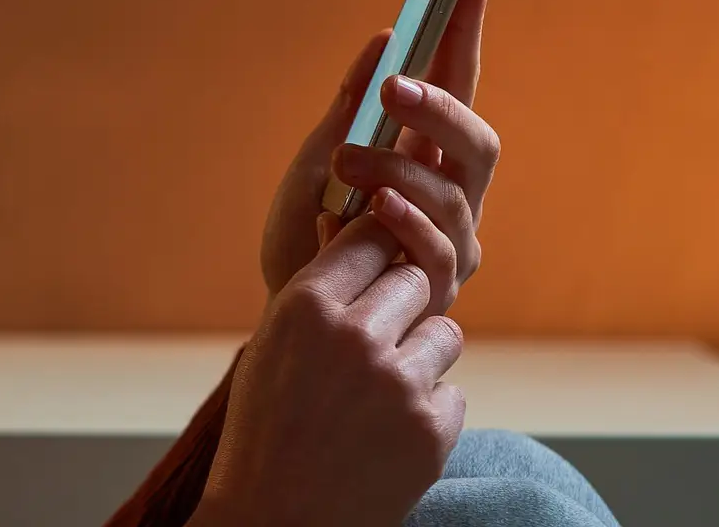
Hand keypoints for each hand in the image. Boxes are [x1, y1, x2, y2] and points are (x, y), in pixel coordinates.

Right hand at [201, 206, 467, 526]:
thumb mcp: (272, 345)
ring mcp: (398, 384)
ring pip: (445, 334)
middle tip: (377, 336)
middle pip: (414, 279)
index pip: (369, 237)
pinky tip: (389, 431)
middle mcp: (355, 335)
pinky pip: (453, 392)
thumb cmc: (265, 427)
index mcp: (305, 306)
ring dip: (423, 353)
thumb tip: (353, 221)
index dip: (378, 246)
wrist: (277, 519)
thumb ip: (319, 290)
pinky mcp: (432, 430)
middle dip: (402, 303)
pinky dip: (429, 408)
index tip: (379, 257)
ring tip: (382, 389)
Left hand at [260, 0, 497, 316]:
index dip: (465, 30)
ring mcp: (451, 241)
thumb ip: (348, 110)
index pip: (456, 82)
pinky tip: (376, 204)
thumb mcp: (314, 162)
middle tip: (392, 88)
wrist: (287, 316)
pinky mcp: (436, 287)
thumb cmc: (303, 239)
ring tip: (344, 163)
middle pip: (475, 139)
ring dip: (397, 166)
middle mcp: (451, 195)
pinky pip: (437, 247)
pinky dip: (406, 218)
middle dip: (439, 107)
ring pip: (452, 190)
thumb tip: (386, 40)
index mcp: (424, 155)